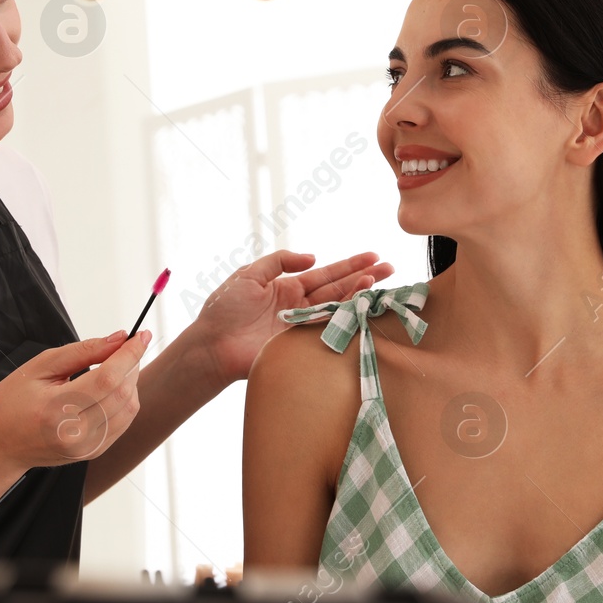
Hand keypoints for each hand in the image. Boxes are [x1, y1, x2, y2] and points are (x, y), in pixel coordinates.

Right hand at [0, 331, 150, 472]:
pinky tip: (110, 389)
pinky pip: (124, 422)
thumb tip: (119, 338)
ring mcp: (86, 447)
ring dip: (130, 382)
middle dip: (132, 364)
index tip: (141, 335)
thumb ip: (82, 351)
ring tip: (114, 368)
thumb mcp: (39, 366)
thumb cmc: (12, 401)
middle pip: (123, 393)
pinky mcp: (93, 452)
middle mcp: (75, 433)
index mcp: (57, 409)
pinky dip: (125, 400)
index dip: (129, 354)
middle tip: (126, 347)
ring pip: (129, 408)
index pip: (108, 379)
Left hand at [193, 250, 393, 383]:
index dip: (349, 265)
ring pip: (337, 306)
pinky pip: (327, 327)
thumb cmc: (224, 310)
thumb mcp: (248, 274)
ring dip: (358, 293)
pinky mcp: (300, 343)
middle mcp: (300, 306)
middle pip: (338, 289)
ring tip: (378, 280)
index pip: (325, 274)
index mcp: (288, 288)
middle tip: (390, 267)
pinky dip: (345, 316)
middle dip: (364, 277)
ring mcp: (302, 325)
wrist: (212, 345)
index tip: (372, 256)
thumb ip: (278, 261)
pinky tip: (361, 304)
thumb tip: (312, 257)